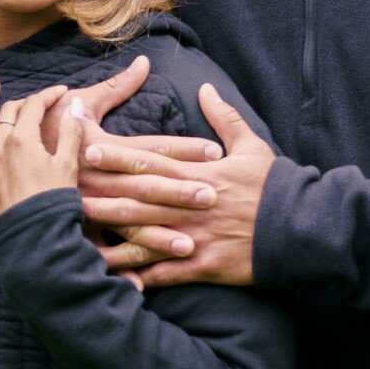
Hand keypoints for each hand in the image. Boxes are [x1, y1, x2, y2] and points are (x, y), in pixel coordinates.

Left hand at [0, 78, 87, 220]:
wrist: (31, 236)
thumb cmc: (53, 202)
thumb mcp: (68, 165)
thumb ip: (70, 132)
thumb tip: (73, 106)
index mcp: (23, 139)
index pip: (34, 105)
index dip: (48, 95)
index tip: (60, 92)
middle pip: (7, 111)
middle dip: (21, 98)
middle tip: (31, 94)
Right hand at [35, 53, 222, 258]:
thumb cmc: (45, 129)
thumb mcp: (79, 104)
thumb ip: (116, 86)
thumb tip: (145, 62)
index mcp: (100, 147)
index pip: (150, 147)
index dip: (184, 149)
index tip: (215, 153)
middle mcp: (93, 178)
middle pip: (144, 186)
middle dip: (180, 194)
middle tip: (215, 197)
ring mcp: (81, 207)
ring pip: (125, 224)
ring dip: (157, 238)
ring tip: (191, 246)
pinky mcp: (72, 228)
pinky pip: (98, 253)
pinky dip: (118, 269)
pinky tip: (144, 285)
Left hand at [80, 83, 273, 287]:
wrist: (302, 228)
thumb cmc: (277, 186)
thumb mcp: (252, 146)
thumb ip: (224, 117)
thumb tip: (206, 88)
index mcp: (200, 175)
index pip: (150, 164)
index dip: (117, 158)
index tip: (88, 150)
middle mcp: (191, 205)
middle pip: (138, 199)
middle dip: (100, 195)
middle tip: (66, 191)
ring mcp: (196, 237)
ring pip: (144, 237)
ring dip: (111, 238)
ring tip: (79, 240)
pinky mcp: (204, 266)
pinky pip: (166, 273)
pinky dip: (141, 277)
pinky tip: (117, 280)